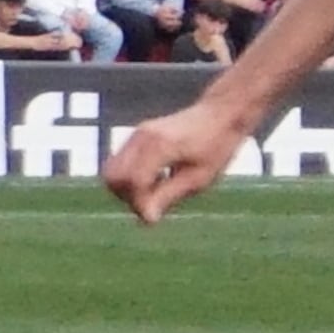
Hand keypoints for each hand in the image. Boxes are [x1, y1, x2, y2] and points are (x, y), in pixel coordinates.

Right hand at [101, 101, 247, 223]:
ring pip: (113, 170)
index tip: (154, 219)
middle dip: (127, 197)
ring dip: (127, 188)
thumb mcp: (198, 179)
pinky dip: (131, 178)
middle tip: (153, 206)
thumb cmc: (216, 146)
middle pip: (114, 177)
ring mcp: (137, 134)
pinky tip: (157, 180)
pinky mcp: (138, 136)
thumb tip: (147, 218)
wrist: (220, 113)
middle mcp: (142, 138)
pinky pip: (121, 163)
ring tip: (156, 193)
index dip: (140, 205)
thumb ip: (168, 196)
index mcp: (159, 147)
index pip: (133, 183)